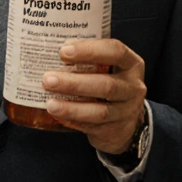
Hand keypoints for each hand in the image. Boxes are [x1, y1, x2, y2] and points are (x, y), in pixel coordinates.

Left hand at [41, 38, 146, 154]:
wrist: (125, 119)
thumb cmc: (109, 82)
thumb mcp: (107, 67)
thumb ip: (87, 59)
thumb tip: (50, 51)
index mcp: (131, 63)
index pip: (115, 51)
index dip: (89, 50)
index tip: (63, 51)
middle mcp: (133, 87)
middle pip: (106, 85)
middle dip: (74, 83)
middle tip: (48, 79)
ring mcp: (126, 111)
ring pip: (100, 111)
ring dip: (72, 108)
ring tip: (50, 104)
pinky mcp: (116, 130)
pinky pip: (93, 127)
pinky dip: (73, 121)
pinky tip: (57, 116)